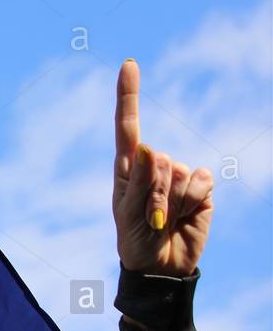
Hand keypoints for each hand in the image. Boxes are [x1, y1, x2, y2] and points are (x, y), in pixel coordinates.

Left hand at [113, 60, 213, 276]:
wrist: (161, 266)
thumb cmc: (135, 240)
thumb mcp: (128, 215)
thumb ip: (139, 183)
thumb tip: (150, 148)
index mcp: (128, 167)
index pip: (128, 125)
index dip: (129, 94)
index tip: (129, 64)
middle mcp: (154, 165)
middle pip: (158, 159)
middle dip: (154, 192)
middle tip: (150, 217)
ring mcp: (180, 174)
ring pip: (180, 172)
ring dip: (172, 201)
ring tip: (164, 219)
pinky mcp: (202, 187)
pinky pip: (201, 182)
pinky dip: (192, 201)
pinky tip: (186, 215)